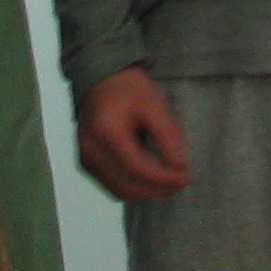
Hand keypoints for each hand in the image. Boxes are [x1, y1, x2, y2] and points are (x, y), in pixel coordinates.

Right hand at [77, 67, 190, 201]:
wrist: (101, 77)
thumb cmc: (127, 87)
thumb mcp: (153, 105)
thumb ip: (167, 136)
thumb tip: (180, 167)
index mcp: (106, 132)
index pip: (136, 168)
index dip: (162, 179)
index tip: (185, 178)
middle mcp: (90, 150)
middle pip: (126, 186)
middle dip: (156, 190)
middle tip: (180, 182)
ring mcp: (85, 158)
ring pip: (118, 191)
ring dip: (145, 192)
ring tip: (168, 183)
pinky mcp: (86, 162)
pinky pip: (111, 185)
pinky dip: (132, 187)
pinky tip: (150, 179)